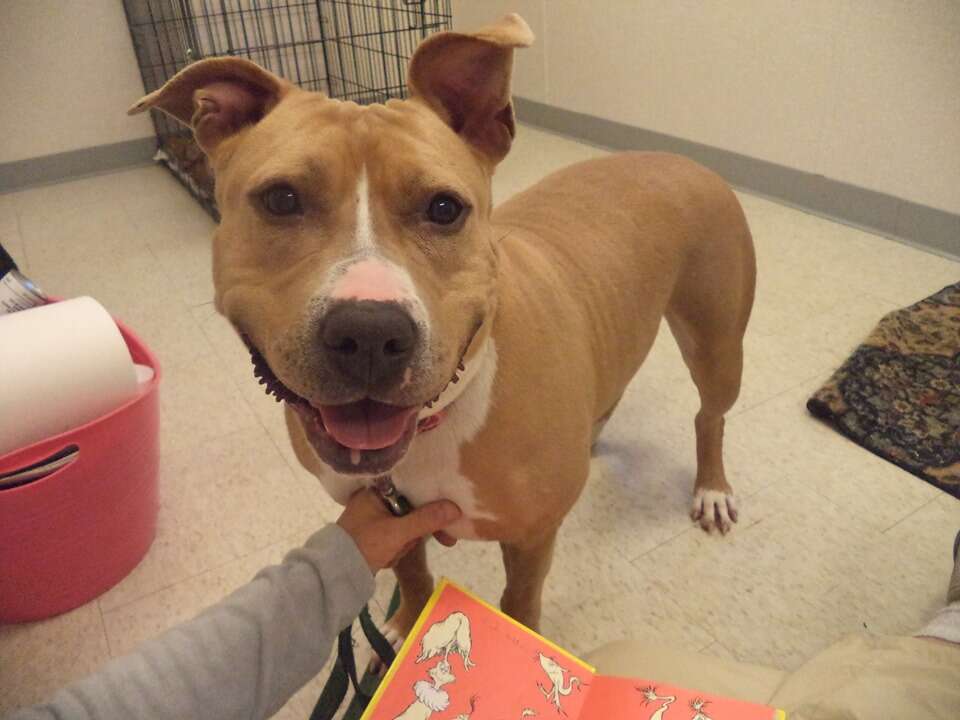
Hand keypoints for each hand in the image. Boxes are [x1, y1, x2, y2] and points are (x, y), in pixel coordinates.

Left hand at [337, 489, 461, 571]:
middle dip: (415, 531)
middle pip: (412, 508)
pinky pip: (396, 536)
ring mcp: (373, 517)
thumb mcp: (397, 533)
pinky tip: (387, 558)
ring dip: (405, 542)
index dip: (432, 502)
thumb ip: (426, 519)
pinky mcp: (374, 533)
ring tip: (392, 553)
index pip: (413, 487)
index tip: (448, 518)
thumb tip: (456, 508)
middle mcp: (374, 499)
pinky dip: (397, 547)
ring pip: (406, 524)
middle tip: (426, 543)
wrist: (335, 576)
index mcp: (376, 490)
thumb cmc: (364, 546)